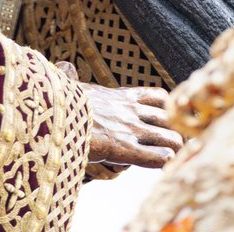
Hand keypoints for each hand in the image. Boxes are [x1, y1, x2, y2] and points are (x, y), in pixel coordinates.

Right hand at [56, 64, 181, 168]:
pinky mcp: (124, 147)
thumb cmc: (59, 99)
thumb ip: (74, 77)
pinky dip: (165, 162)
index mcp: (121, 95)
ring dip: (176, 149)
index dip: (168, 111)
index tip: (170, 124)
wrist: (53, 110)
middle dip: (178, 132)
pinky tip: (166, 167)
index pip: (158, 97)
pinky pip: (158, 156)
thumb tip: (64, 66)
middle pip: (169, 118)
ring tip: (177, 159)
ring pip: (170, 138)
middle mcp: (131, 109)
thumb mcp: (72, 84)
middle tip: (180, 146)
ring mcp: (129, 128)